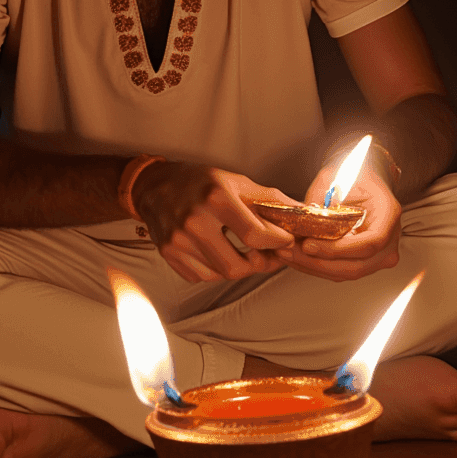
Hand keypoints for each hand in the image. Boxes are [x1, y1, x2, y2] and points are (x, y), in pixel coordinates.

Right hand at [132, 162, 297, 283]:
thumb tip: (302, 212)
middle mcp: (195, 221)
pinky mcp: (168, 253)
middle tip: (270, 257)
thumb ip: (269, 199)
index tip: (286, 242)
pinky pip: (201, 276)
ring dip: (240, 268)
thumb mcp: (235, 181)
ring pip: (220, 273)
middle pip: (237, 265)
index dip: (277, 244)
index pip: (255, 235)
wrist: (154, 186)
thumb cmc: (199, 181)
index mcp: (216, 198)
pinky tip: (222, 253)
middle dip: (260, 265)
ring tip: (249, 255)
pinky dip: (216, 270)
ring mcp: (178, 240)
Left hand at [274, 164, 401, 281]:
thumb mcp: (336, 178)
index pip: (370, 243)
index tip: (310, 245)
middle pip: (357, 265)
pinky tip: (298, 257)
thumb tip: (301, 223)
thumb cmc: (353, 174)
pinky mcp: (364, 261)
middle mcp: (390, 239)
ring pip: (346, 272)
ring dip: (314, 266)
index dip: (338, 249)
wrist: (360, 178)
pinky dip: (317, 266)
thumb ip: (321, 203)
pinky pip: (341, 271)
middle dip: (319, 262)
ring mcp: (379, 254)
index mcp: (389, 214)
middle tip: (292, 251)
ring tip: (289, 254)